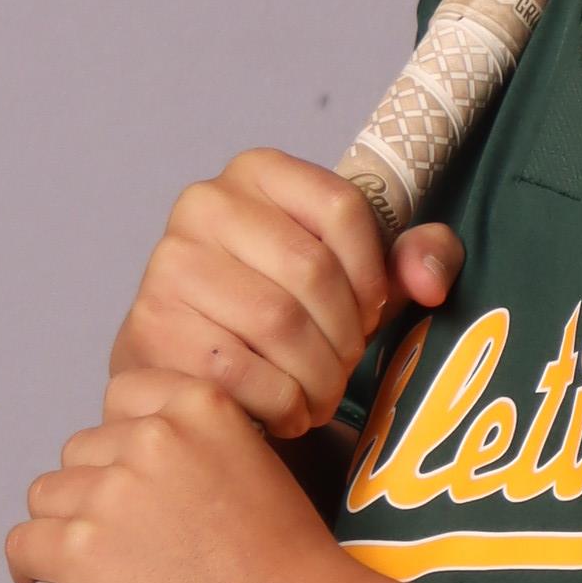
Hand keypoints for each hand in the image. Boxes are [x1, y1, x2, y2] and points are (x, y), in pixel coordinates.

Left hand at [7, 376, 366, 582]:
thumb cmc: (285, 566)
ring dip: (63, 529)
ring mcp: (111, 494)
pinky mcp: (79, 552)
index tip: (135, 481)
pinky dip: (32, 568)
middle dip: (94, 492)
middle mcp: (151, 438)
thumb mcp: (256, 465)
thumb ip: (200, 446)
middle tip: (127, 542)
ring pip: (47, 498)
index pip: (121, 399)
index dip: (123, 444)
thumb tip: (141, 470)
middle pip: (80, 452)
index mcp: (199, 405)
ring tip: (97, 570)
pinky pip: (23, 545)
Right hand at [106, 150, 462, 439]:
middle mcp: (204, 203)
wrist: (196, 362)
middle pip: (312, 270)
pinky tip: (288, 410)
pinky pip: (241, 371)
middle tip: (345, 367)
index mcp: (258, 171)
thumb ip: (418, 258)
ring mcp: (170, 264)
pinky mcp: (152, 327)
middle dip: (345, 335)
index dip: (372, 274)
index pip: (343, 207)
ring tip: (321, 392)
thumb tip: (429, 280)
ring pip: (278, 323)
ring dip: (317, 375)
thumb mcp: (361, 273)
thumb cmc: (288, 308)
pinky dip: (281, 403)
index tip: (371, 312)